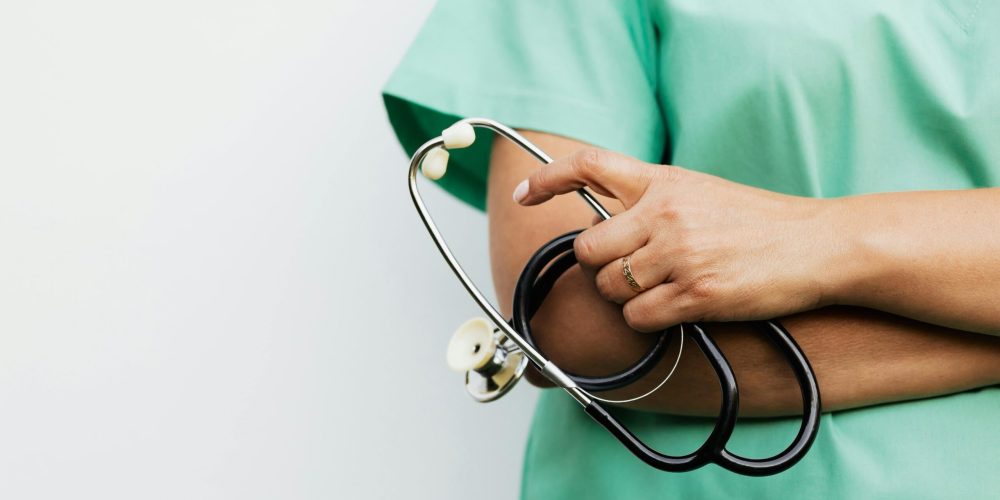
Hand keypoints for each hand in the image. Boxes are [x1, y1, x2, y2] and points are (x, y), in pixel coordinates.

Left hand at [513, 148, 843, 331]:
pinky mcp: (695, 293)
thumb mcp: (701, 192)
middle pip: (587, 249)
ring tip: (661, 288)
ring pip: (608, 287)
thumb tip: (604, 225)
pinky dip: (647, 320)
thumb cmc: (761, 222)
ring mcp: (678, 254)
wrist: (819, 244)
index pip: (589, 166)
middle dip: (598, 267)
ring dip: (624, 296)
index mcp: (664, 181)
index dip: (548, 179)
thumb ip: (653, 202)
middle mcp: (664, 213)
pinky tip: (675, 309)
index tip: (525, 194)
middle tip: (628, 270)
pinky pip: (637, 317)